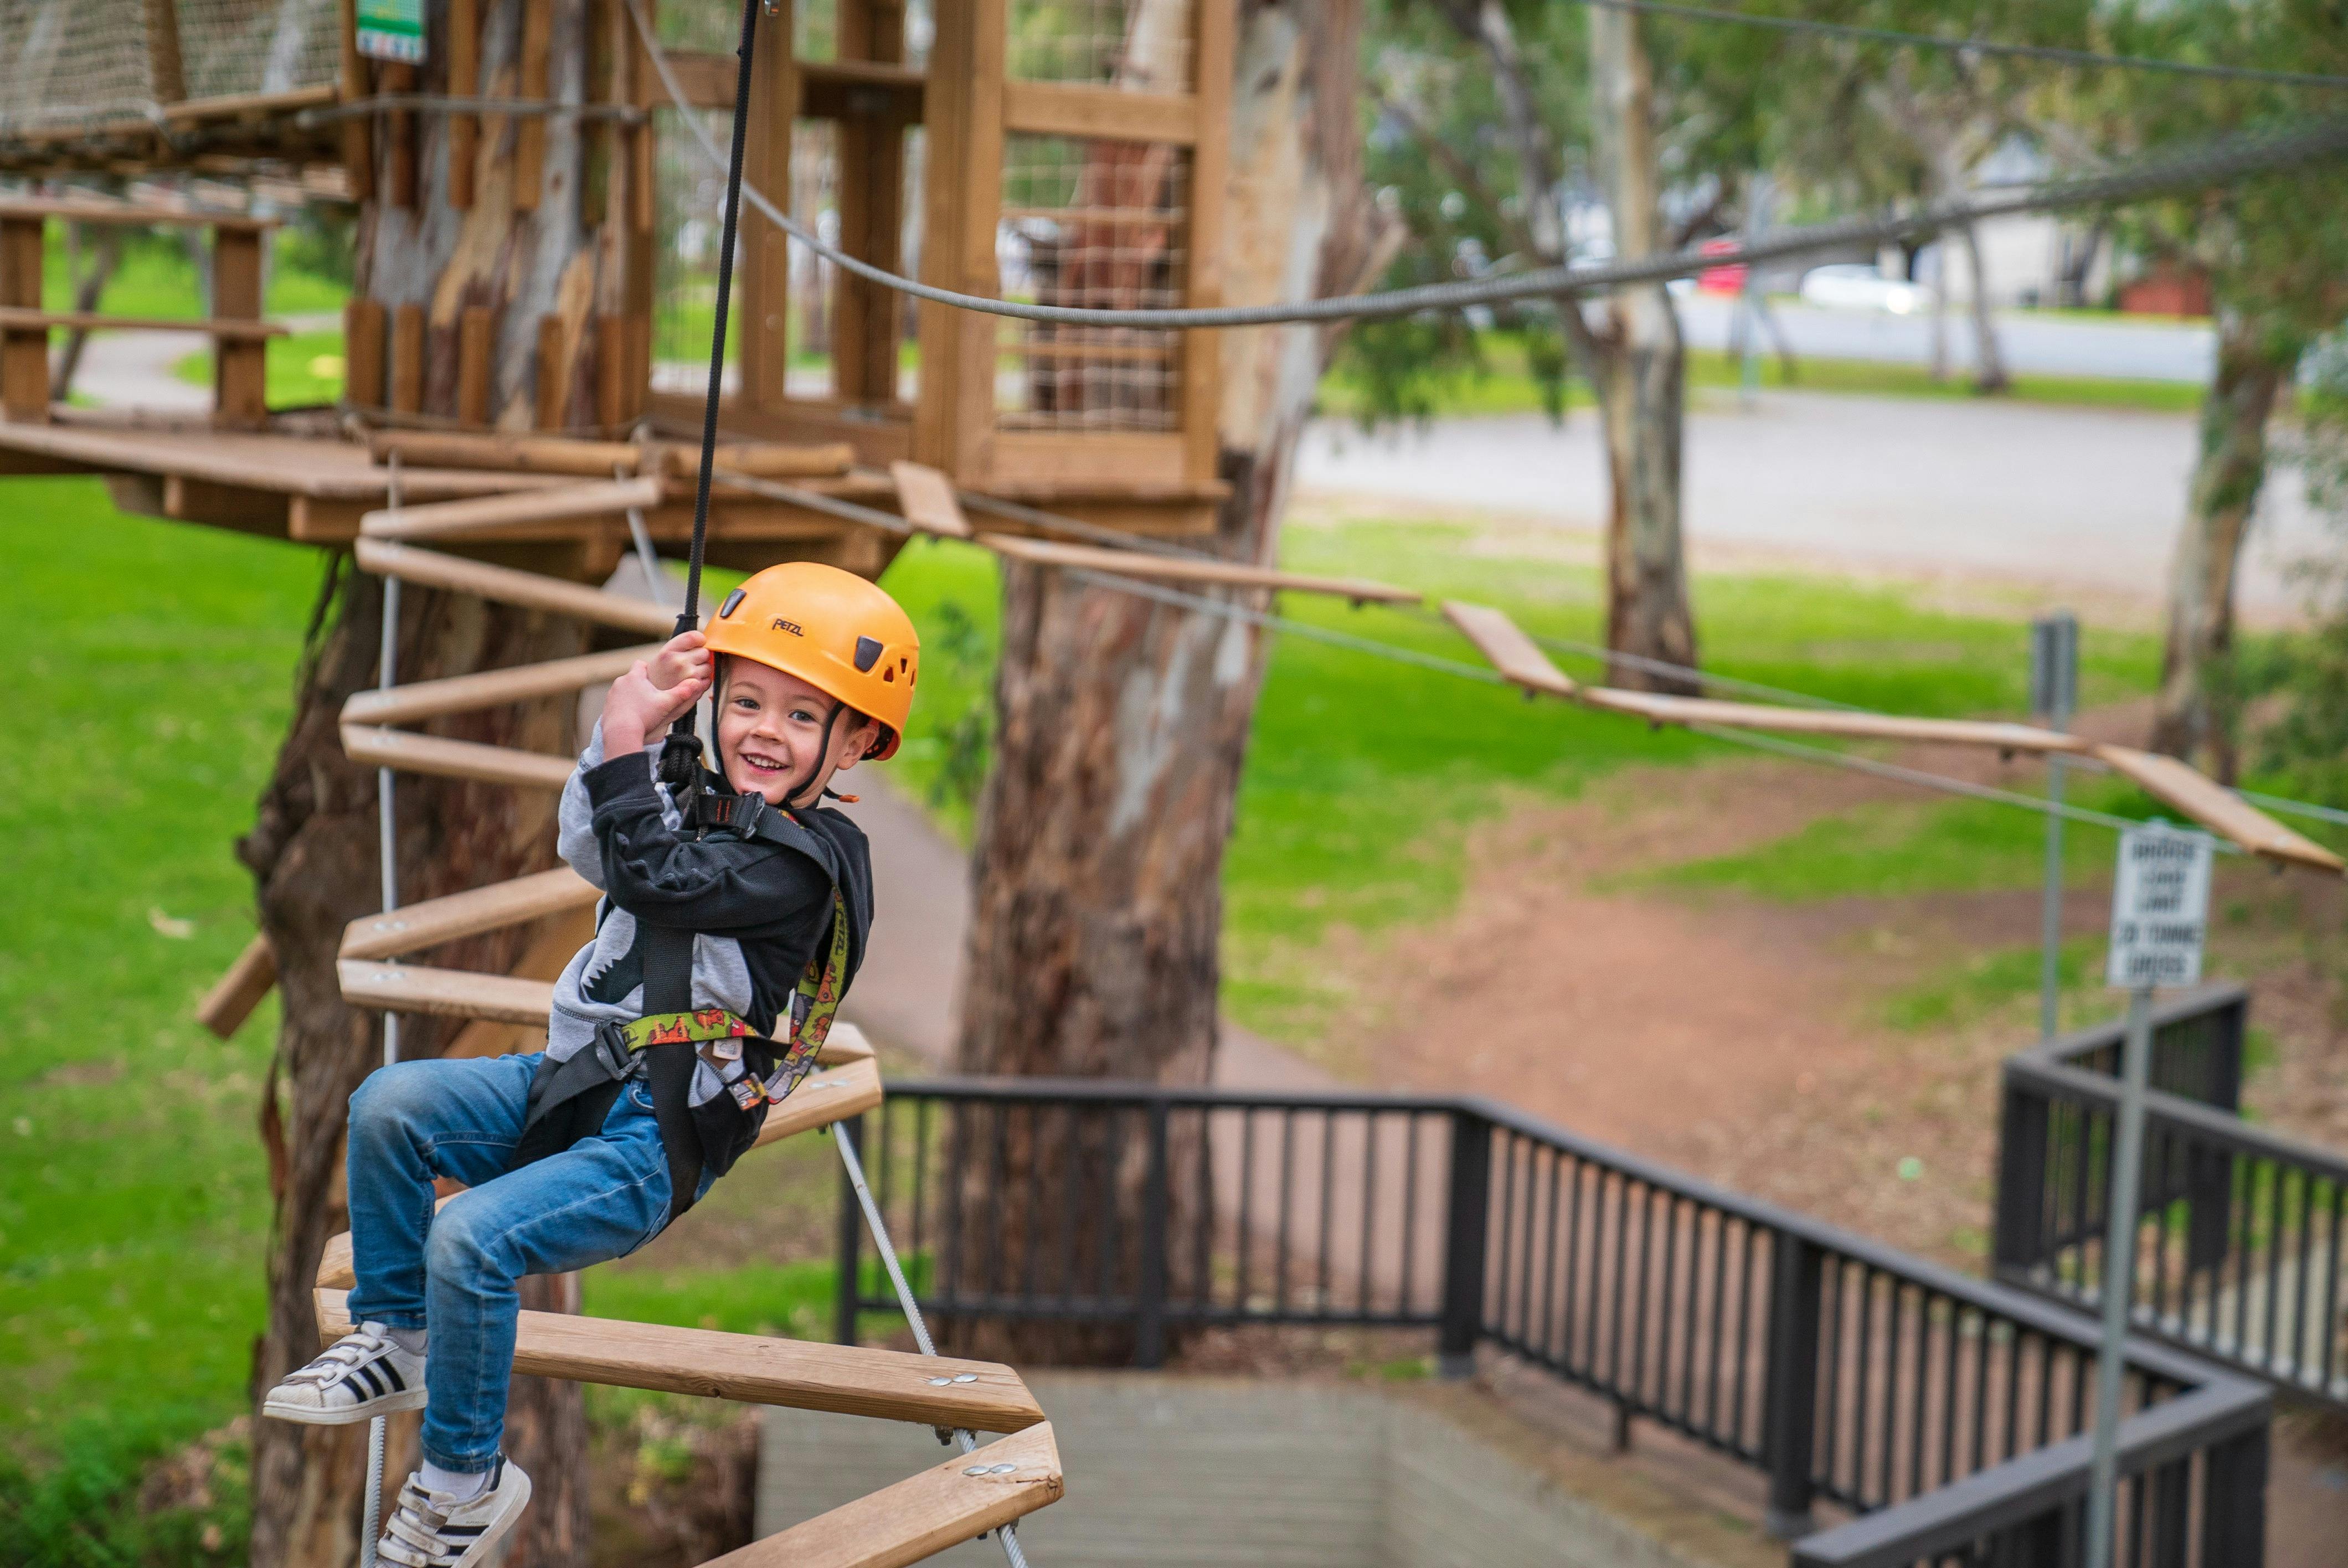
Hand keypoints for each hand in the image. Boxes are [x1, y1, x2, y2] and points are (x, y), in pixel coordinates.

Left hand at [602, 633, 712, 753]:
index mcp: (635, 677)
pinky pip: (616, 703)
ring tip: (642, 708)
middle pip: (632, 678)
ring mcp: (611, 695)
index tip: (653, 677)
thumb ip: (682, 692)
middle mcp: (620, 683)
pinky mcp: (606, 707)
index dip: (648, 669)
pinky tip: (632, 717)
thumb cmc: (644, 716)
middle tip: (651, 696)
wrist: (621, 733)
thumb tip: (697, 682)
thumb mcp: (667, 704)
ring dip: (631, 696)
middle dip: (641, 685)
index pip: (640, 664)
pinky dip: (623, 707)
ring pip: (623, 691)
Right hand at [647, 630, 710, 694]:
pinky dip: (702, 682)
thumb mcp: (662, 657)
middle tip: (688, 664)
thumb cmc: (658, 676)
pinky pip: (708, 680)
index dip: (700, 639)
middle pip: (705, 652)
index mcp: (668, 652)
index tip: (699, 643)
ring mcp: (689, 676)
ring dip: (702, 670)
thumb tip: (704, 641)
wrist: (649, 700)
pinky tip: (690, 684)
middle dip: (700, 657)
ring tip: (687, 675)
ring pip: (708, 667)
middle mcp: (679, 662)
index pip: (693, 637)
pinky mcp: (696, 688)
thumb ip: (681, 647)